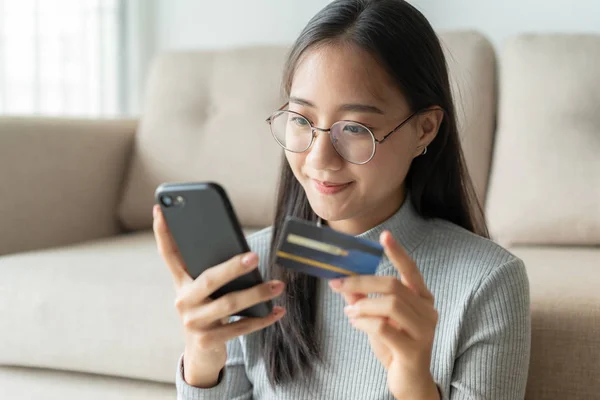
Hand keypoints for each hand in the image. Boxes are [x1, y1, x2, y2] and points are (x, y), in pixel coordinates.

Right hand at [152, 205, 285, 386]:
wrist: (202, 355)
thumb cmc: (210, 312)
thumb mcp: (206, 292)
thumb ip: (215, 273)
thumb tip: (247, 254)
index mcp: (181, 283)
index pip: (168, 253)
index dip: (163, 231)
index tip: (160, 208)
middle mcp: (183, 301)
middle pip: (209, 279)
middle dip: (233, 267)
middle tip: (255, 257)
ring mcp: (194, 322)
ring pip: (229, 305)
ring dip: (257, 294)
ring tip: (278, 286)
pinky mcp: (207, 341)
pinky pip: (240, 328)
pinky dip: (261, 319)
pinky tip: (278, 310)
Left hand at [329, 230, 438, 399]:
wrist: (409, 381)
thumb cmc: (395, 345)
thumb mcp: (377, 319)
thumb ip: (364, 301)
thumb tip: (343, 283)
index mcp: (422, 299)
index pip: (411, 270)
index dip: (398, 252)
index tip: (384, 235)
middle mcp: (428, 311)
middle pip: (393, 285)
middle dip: (362, 282)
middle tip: (339, 283)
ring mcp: (424, 331)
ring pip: (390, 304)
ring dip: (362, 305)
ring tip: (349, 312)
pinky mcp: (414, 350)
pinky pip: (383, 327)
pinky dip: (363, 322)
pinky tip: (355, 324)